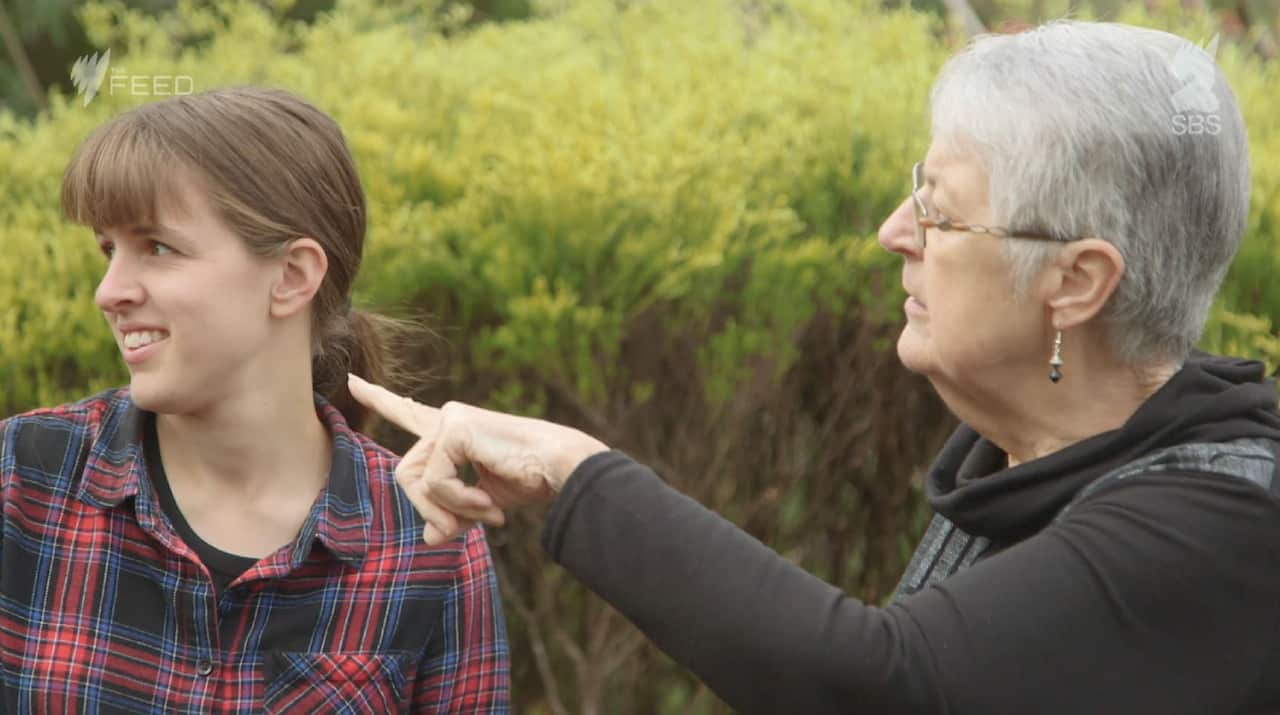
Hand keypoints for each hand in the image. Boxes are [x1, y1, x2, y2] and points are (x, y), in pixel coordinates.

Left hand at [347, 373, 609, 544]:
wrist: (562, 469)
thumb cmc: (533, 480)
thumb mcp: (483, 504)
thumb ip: (451, 515)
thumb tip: (427, 539)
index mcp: (454, 431)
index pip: (410, 414)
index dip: (381, 400)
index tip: (353, 381)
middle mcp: (448, 419)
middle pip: (405, 476)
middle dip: (431, 510)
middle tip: (463, 529)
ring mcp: (450, 420)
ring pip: (416, 482)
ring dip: (450, 509)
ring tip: (488, 513)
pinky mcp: (454, 428)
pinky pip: (435, 483)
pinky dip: (461, 502)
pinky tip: (490, 501)